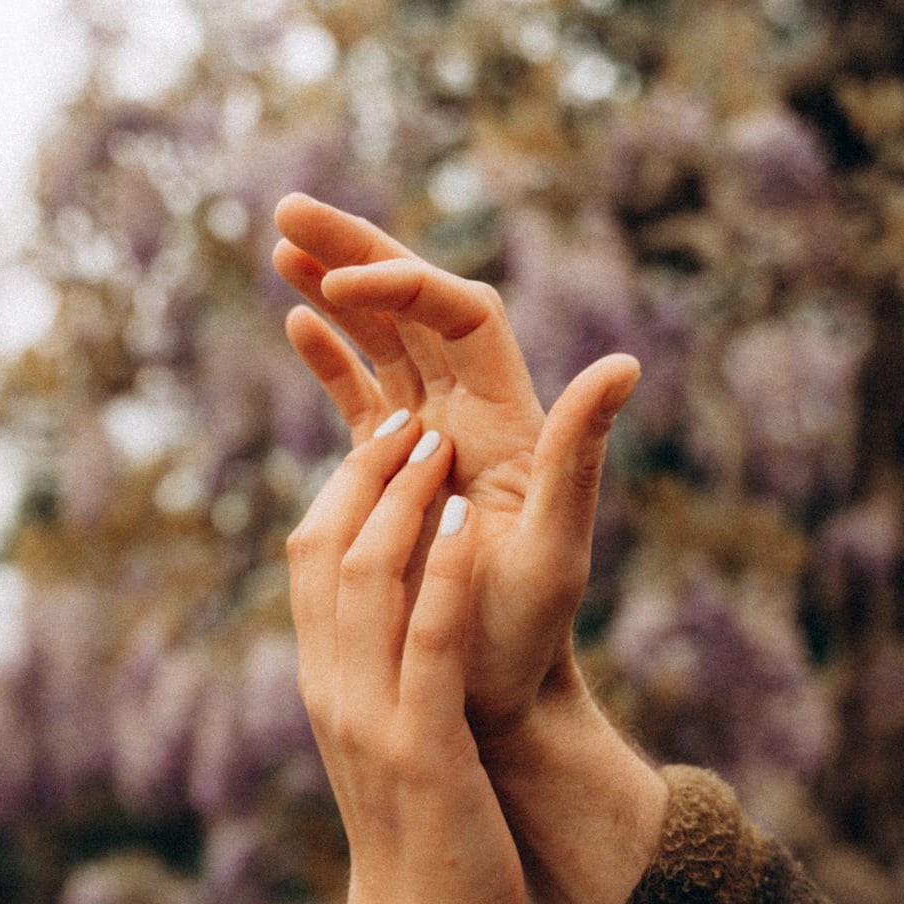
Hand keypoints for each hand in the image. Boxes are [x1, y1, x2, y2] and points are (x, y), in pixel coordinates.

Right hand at [274, 194, 639, 735]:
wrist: (499, 695)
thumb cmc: (530, 633)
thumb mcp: (557, 546)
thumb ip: (579, 453)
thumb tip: (624, 363)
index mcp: (510, 420)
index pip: (460, 316)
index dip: (404, 285)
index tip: (344, 282)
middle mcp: (474, 414)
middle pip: (417, 306)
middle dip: (357, 252)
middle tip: (291, 209)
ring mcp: (433, 438)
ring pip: (384, 340)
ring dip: (337, 289)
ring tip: (280, 242)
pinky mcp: (398, 473)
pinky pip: (364, 397)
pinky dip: (333, 358)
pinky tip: (296, 322)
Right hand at [287, 409, 525, 903]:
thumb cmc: (418, 837)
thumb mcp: (387, 740)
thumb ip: (380, 674)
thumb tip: (395, 614)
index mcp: (325, 683)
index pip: (312, 561)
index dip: (342, 487)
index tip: (385, 433)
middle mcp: (333, 689)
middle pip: (326, 550)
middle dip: (365, 473)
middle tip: (410, 416)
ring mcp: (370, 716)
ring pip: (367, 580)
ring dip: (402, 500)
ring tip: (437, 443)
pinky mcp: (420, 748)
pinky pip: (427, 641)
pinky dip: (443, 572)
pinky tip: (468, 521)